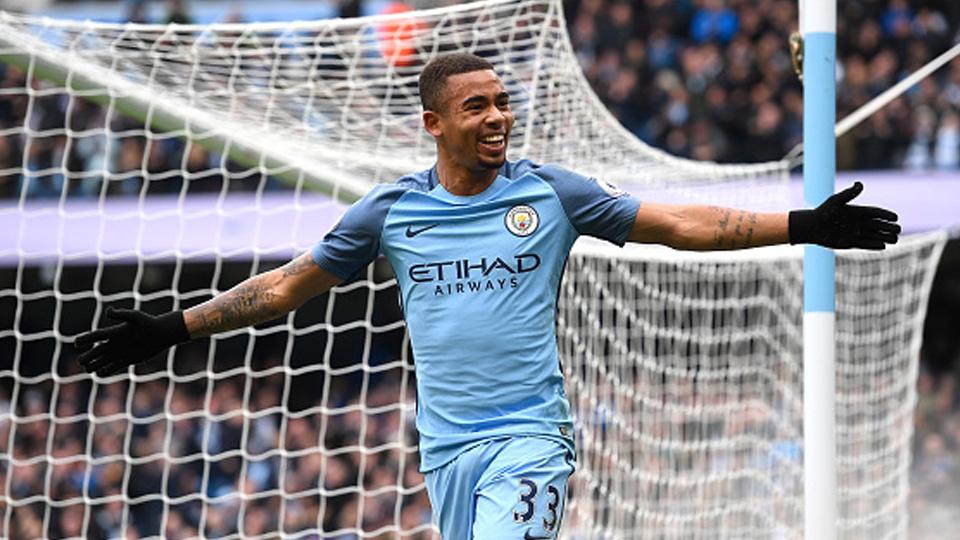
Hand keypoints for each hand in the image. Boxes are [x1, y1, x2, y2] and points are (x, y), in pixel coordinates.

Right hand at [74, 308, 189, 376]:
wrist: (162, 334)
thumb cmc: (149, 323)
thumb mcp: (135, 317)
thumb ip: (121, 314)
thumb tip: (108, 310)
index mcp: (115, 332)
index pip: (96, 335)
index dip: (86, 339)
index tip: (76, 343)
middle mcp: (115, 343)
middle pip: (97, 351)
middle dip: (89, 356)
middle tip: (81, 361)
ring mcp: (121, 352)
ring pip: (104, 360)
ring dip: (95, 365)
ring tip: (87, 369)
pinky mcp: (128, 359)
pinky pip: (115, 366)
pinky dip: (107, 371)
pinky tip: (101, 374)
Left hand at [788, 182, 900, 248]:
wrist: (812, 227)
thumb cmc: (823, 211)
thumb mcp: (836, 201)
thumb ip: (849, 194)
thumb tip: (860, 183)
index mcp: (858, 211)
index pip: (876, 212)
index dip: (886, 215)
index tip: (896, 217)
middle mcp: (859, 222)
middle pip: (878, 225)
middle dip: (889, 227)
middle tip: (898, 229)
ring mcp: (856, 233)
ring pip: (874, 235)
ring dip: (885, 237)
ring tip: (895, 239)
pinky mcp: (851, 243)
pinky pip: (865, 244)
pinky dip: (874, 245)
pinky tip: (883, 246)